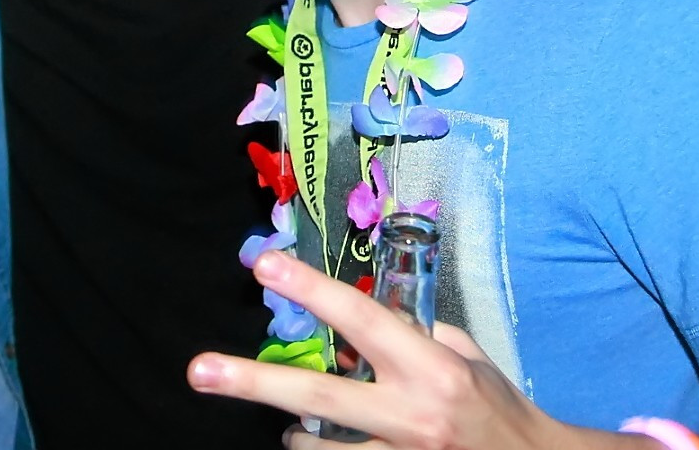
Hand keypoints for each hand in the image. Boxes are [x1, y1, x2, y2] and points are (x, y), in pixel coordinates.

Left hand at [189, 252, 554, 449]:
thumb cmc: (498, 405)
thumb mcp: (465, 355)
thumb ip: (414, 334)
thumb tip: (362, 315)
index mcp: (432, 369)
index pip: (362, 320)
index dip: (311, 291)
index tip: (266, 267)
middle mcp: (412, 416)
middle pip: (320, 397)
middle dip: (254, 382)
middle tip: (200, 370)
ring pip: (320, 448)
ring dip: (292, 431)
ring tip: (283, 424)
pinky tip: (310, 444)